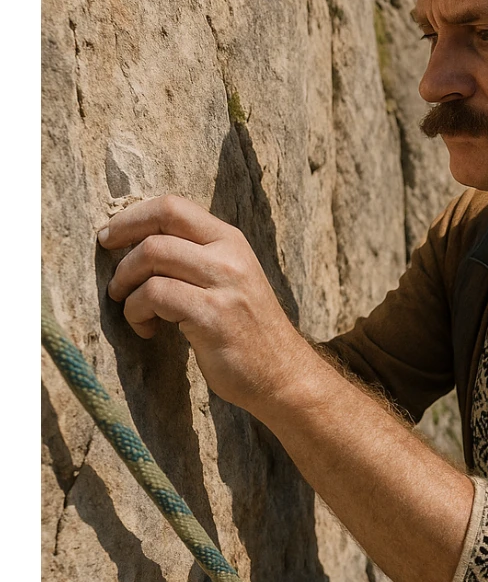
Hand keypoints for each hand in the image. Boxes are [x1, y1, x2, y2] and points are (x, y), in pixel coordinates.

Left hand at [99, 195, 311, 413]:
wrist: (283, 375)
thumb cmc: (246, 331)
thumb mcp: (229, 279)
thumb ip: (196, 257)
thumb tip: (139, 243)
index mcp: (230, 240)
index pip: (173, 206)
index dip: (132, 217)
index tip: (110, 237)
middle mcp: (229, 255)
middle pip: (158, 230)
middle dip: (122, 255)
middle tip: (115, 284)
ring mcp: (224, 284)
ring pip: (151, 258)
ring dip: (126, 286)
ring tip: (132, 309)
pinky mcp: (213, 315)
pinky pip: (155, 295)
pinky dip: (137, 313)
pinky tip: (147, 331)